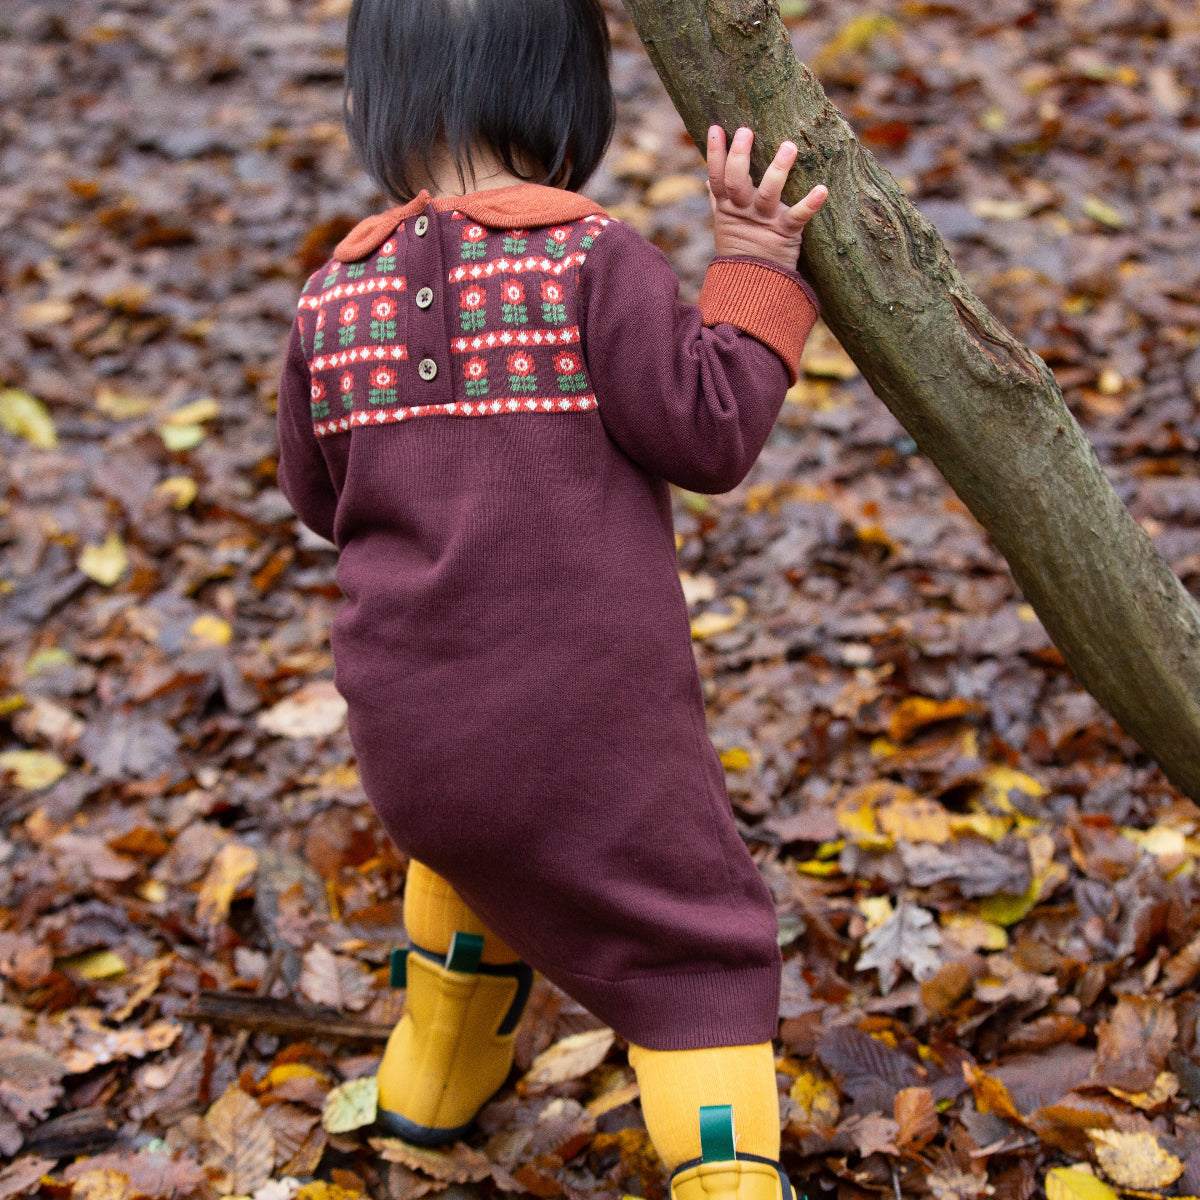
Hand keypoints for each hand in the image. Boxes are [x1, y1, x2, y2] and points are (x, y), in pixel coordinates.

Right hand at [707, 125, 827, 270]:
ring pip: (768, 194)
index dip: (715, 154)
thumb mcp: (726, 222)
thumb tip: (709, 179)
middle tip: (746, 131)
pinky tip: (822, 189)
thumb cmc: (742, 247)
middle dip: (740, 157)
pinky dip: (810, 204)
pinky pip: (798, 217)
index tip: (717, 128)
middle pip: (737, 182)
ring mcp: (765, 222)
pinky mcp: (786, 233)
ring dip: (778, 170)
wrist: (753, 285)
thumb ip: (719, 198)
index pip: (718, 177)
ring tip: (789, 146)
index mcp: (728, 207)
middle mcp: (745, 211)